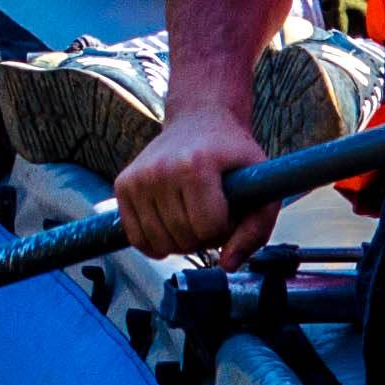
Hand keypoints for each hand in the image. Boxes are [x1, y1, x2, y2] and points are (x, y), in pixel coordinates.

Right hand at [116, 100, 270, 261]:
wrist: (200, 119)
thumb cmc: (234, 156)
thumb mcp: (261, 185)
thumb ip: (256, 230)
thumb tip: (226, 265)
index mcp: (196, 165)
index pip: (210, 228)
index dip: (226, 228)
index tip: (230, 209)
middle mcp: (161, 169)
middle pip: (184, 238)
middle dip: (204, 236)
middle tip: (212, 210)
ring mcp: (138, 178)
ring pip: (159, 243)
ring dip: (182, 240)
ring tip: (193, 214)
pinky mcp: (123, 185)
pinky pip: (136, 238)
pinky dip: (156, 242)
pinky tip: (172, 224)